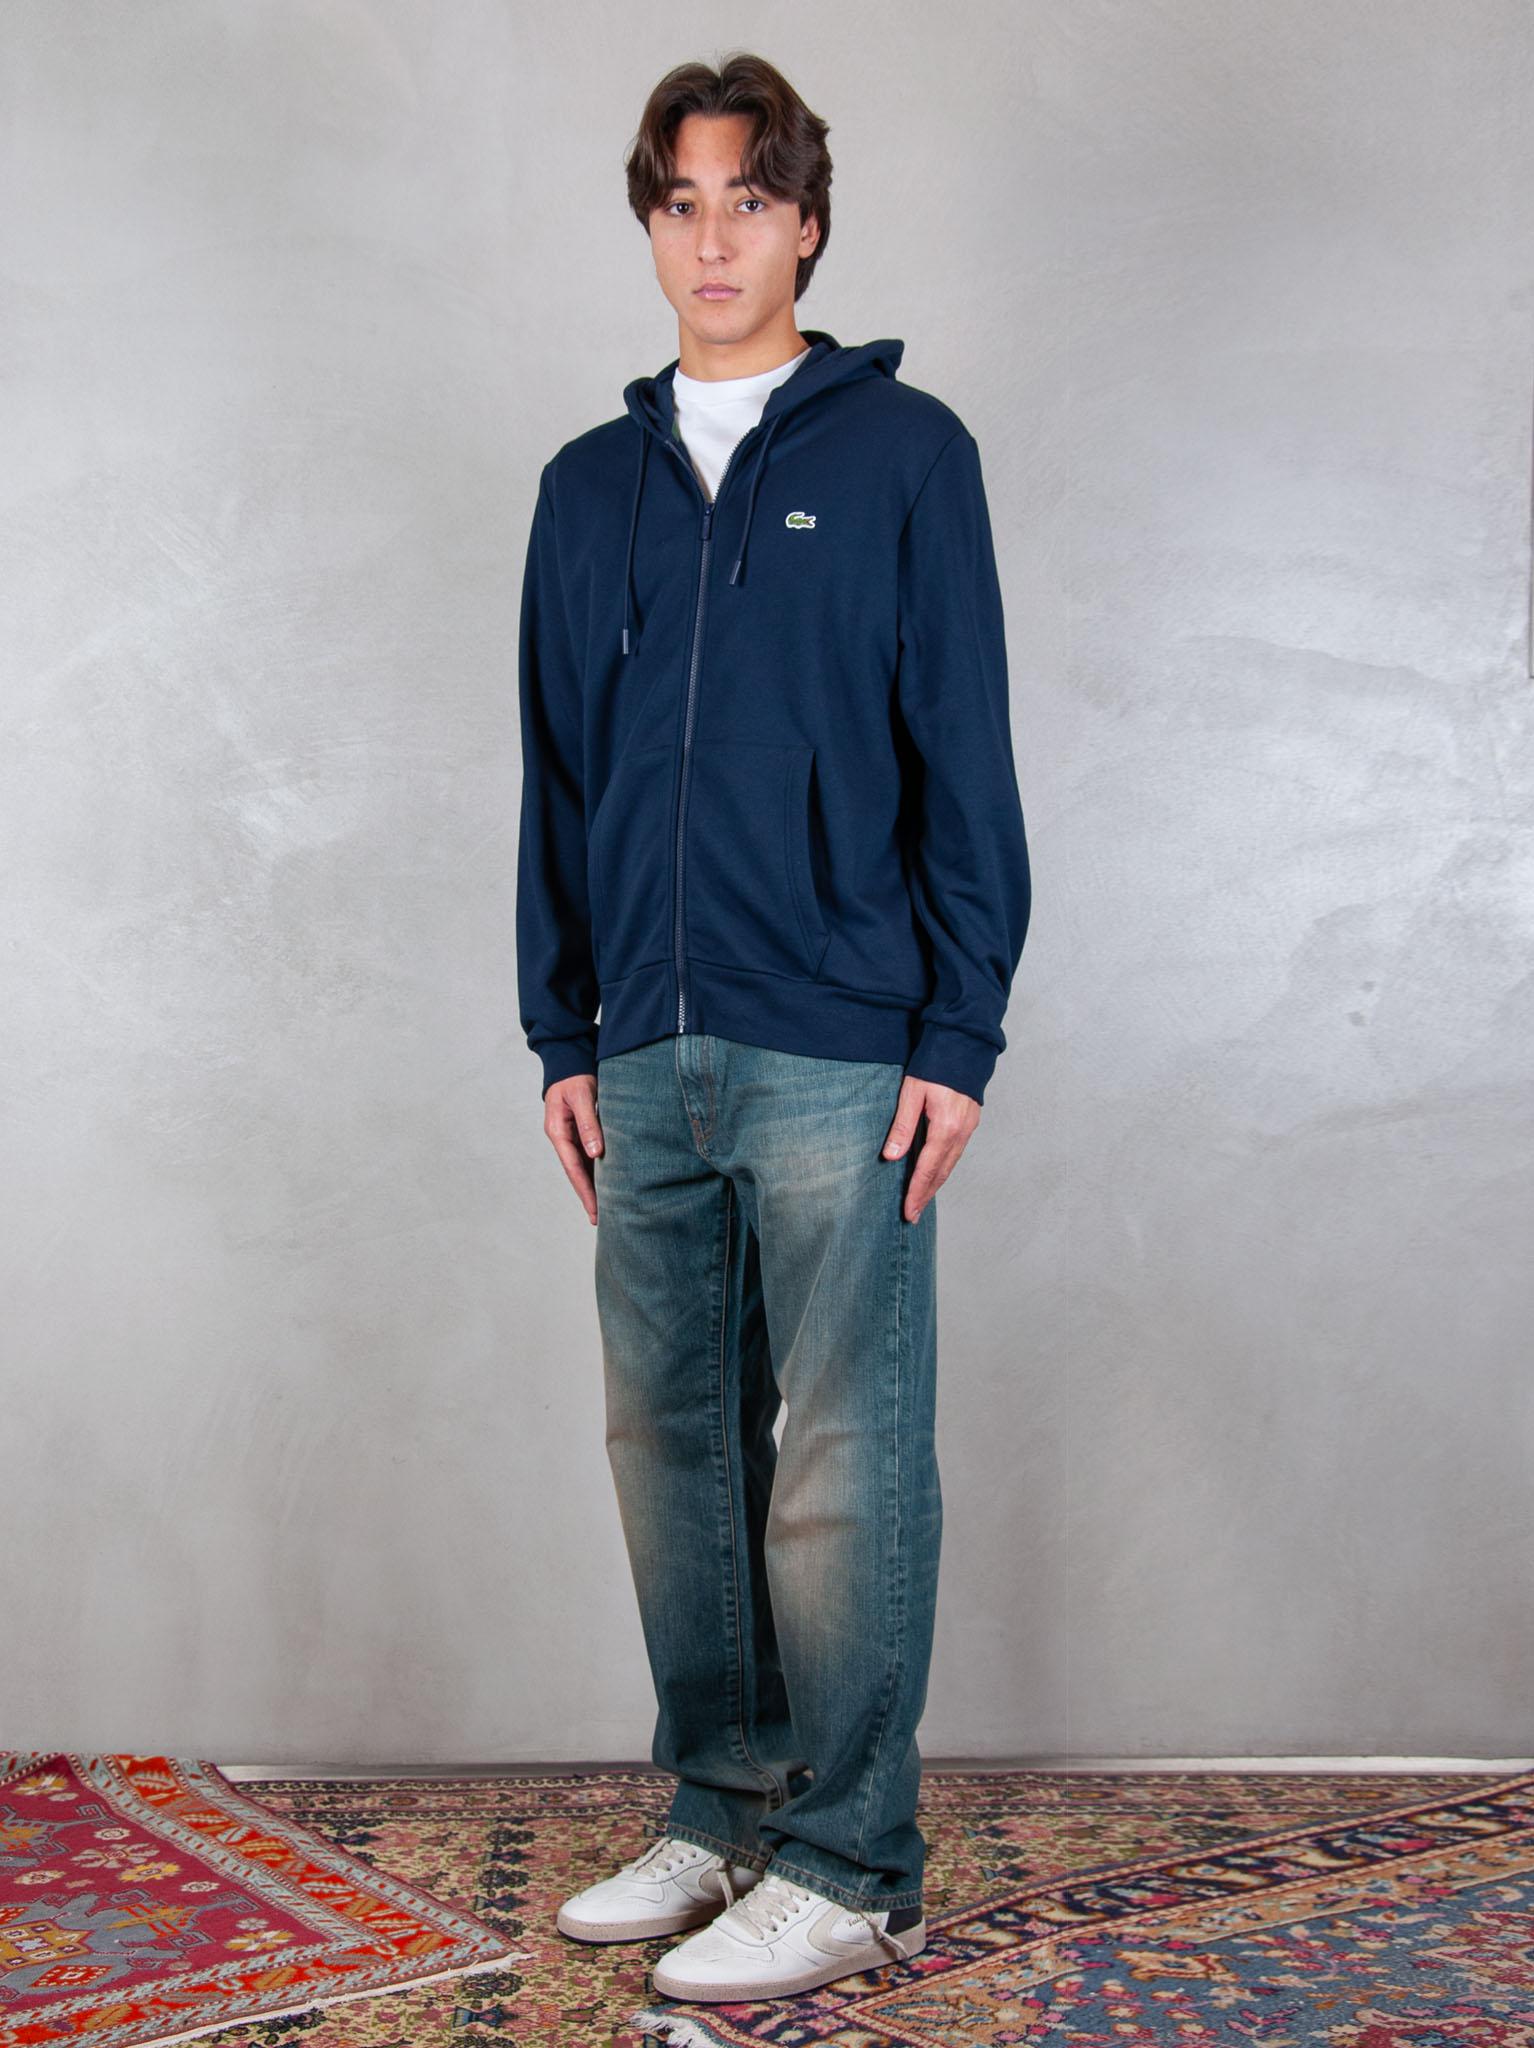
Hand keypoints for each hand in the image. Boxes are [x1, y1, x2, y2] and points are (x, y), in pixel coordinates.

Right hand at [544, 1073, 603, 1224]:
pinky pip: (589, 1155)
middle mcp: (563, 1138)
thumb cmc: (575, 1076)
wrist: (570, 1060)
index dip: (585, 1191)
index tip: (595, 1211)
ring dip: (593, 1186)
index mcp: (558, 1132)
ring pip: (583, 1166)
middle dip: (588, 1196)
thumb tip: (596, 1153)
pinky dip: (598, 1170)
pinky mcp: (581, 1131)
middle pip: (576, 1173)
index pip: (573, 1168)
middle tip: (601, 1220)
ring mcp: (571, 1136)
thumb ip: (588, 1123)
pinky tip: (609, 1182)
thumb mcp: (581, 1097)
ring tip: (607, 1207)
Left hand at [882, 1074, 979, 1222]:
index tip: (908, 1212)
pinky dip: (944, 1167)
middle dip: (926, 1195)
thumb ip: (902, 1126)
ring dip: (936, 1183)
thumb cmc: (935, 1063)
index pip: (927, 1169)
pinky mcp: (970, 1122)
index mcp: (946, 1127)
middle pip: (942, 1172)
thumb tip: (891, 1157)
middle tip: (913, 1215)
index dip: (917, 1192)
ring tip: (922, 1199)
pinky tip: (935, 1172)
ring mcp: (969, 1127)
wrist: (963, 1043)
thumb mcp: (912, 1092)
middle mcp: (961, 1132)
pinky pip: (956, 1152)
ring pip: (951, 1164)